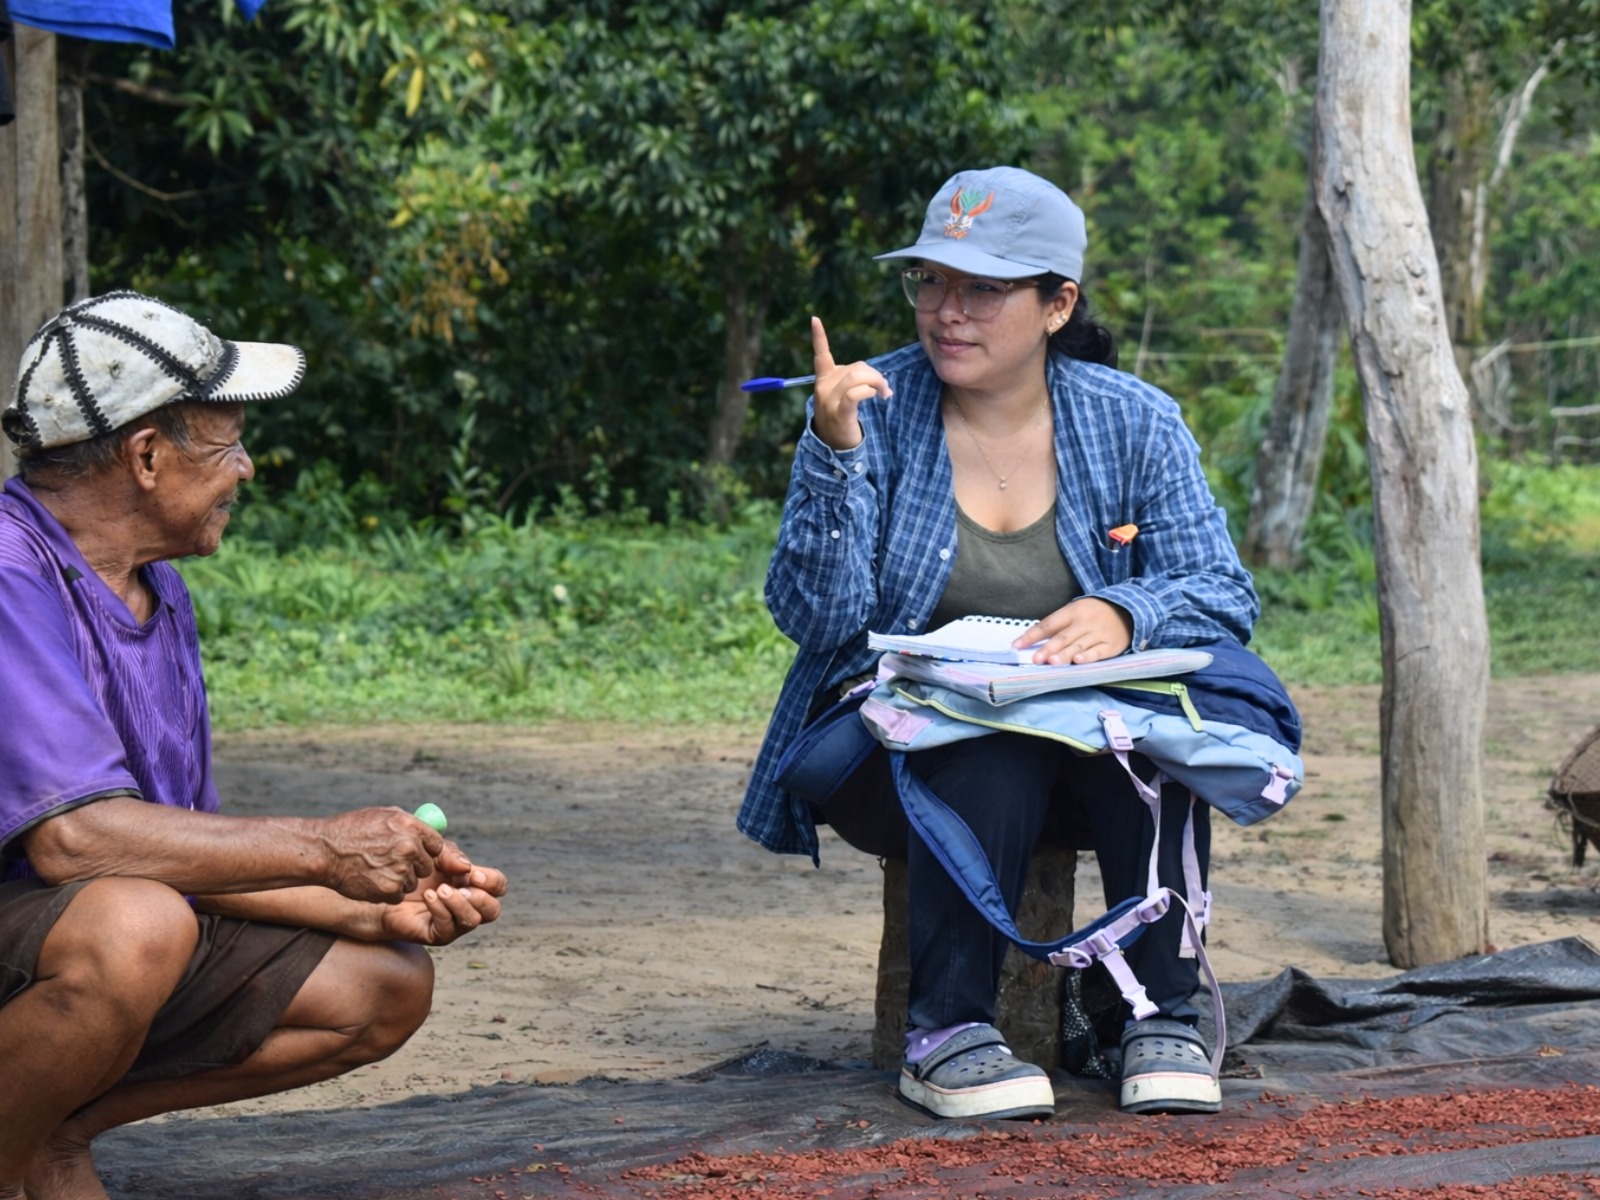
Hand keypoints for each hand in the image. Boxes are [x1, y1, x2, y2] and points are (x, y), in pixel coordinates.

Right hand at [319, 807, 446, 903]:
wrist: (325, 851)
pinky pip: (399, 895)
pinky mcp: (390, 890)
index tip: (421, 855)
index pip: (437, 844)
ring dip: (399, 880)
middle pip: (427, 866)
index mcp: (411, 827)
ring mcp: (401, 870)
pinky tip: (371, 881)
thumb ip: (410, 825)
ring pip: (413, 882)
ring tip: (376, 869)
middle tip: (393, 864)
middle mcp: (410, 848)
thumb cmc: (351, 830)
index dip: (429, 852)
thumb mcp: (383, 816)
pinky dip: (387, 892)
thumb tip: (430, 835)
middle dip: (414, 867)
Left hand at [379, 847, 507, 945]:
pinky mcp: (438, 935)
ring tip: (440, 890)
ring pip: (473, 921)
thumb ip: (452, 856)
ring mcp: (454, 923)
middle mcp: (468, 906)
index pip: (498, 886)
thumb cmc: (413, 871)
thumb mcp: (434, 854)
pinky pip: (449, 927)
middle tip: (460, 886)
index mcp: (473, 884)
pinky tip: (428, 896)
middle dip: (480, 897)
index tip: (474, 874)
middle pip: (493, 910)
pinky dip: (441, 910)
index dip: (492, 881)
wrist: (386, 888)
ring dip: (459, 904)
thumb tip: (468, 869)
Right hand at [809, 316, 891, 451]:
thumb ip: (851, 379)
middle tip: (885, 389)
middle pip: (855, 367)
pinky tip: (877, 396)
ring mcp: (829, 401)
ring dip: (877, 383)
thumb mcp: (841, 394)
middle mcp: (823, 387)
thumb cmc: (841, 417)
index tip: (814, 319)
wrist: (835, 446)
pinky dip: (869, 392)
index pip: (821, 355)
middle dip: (875, 375)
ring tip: (885, 394)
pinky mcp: (839, 414)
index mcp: (823, 379)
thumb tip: (873, 376)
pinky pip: (855, 394)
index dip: (818, 337)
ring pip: (857, 377)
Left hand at [1017, 597, 1133, 664]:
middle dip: (1048, 648)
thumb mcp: (1076, 611)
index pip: (1049, 623)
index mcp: (1073, 611)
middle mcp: (1085, 622)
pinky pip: (1099, 652)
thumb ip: (1057, 624)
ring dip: (1065, 654)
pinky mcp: (1112, 645)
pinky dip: (1089, 656)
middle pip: (1064, 636)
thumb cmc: (1094, 613)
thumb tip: (1033, 639)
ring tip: (1052, 662)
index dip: (1032, 634)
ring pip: (1079, 645)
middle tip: (1035, 659)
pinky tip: (1078, 661)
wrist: (1128, 610)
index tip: (1017, 645)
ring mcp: (1099, 633)